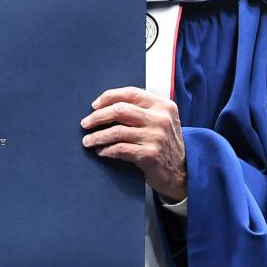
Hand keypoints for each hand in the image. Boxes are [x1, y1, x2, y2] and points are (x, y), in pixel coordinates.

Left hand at [81, 86, 186, 201]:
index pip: (131, 93)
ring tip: (88, 140)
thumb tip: (108, 105)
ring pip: (117, 131)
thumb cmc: (166, 144)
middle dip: (98, 116)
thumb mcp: (162, 121)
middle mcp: (161, 119)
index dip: (109, 97)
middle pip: (120, 110)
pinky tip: (101, 151)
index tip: (95, 105)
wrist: (181, 172)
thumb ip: (143, 110)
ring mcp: (156, 137)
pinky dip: (106, 150)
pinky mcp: (150, 154)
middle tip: (86, 123)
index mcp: (163, 106)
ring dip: (97, 136)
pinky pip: (120, 149)